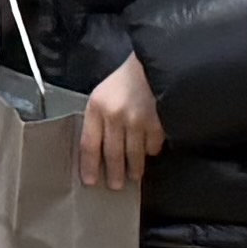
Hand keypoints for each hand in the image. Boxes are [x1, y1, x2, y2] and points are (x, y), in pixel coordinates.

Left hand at [77, 50, 162, 194]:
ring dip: (133, 169)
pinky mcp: (157, 124)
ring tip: (133, 176)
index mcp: (97, 106)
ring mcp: (137, 121)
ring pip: (133, 155)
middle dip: (113, 173)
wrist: (157, 62)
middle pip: (112, 154)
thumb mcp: (106, 93)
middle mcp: (115, 115)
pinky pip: (152, 147)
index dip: (89, 166)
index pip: (89, 144)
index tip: (90, 180)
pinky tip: (149, 151)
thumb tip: (99, 148)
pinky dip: (151, 151)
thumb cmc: (129, 77)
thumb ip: (100, 117)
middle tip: (114, 185)